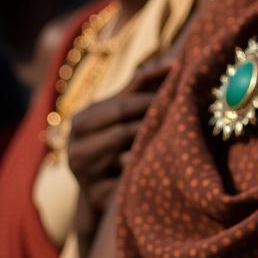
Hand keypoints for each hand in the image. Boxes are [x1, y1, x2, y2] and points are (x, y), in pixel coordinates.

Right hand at [66, 62, 167, 214]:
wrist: (96, 190)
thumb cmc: (114, 140)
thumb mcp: (120, 112)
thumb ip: (140, 86)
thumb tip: (173, 63)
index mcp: (80, 121)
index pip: (121, 105)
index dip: (152, 98)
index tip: (179, 90)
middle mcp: (75, 146)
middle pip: (123, 129)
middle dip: (153, 122)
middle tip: (183, 114)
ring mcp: (83, 173)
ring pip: (126, 155)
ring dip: (151, 146)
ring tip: (177, 137)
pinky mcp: (95, 195)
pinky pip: (128, 181)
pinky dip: (145, 173)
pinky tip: (165, 166)